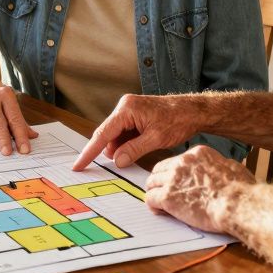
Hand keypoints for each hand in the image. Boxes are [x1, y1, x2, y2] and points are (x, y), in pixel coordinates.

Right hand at [72, 93, 207, 169]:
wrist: (194, 111)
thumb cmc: (178, 119)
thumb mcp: (156, 139)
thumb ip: (133, 150)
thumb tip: (117, 160)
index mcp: (127, 109)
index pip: (102, 134)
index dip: (89, 152)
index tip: (78, 165)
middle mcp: (125, 107)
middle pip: (108, 134)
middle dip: (111, 151)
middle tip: (116, 165)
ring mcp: (130, 111)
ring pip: (116, 136)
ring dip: (122, 148)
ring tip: (139, 152)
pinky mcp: (136, 116)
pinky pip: (125, 134)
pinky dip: (128, 144)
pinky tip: (138, 149)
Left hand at [144, 145, 254, 232]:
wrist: (237, 203)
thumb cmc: (241, 189)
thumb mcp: (231, 168)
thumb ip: (219, 167)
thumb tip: (221, 171)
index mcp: (197, 154)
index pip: (175, 161)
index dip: (173, 174)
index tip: (175, 182)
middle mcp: (182, 162)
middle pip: (159, 170)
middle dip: (159, 182)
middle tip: (163, 193)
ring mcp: (173, 178)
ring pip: (151, 183)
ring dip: (155, 193)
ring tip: (160, 204)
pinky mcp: (168, 197)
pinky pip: (150, 199)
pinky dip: (153, 206)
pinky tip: (160, 211)